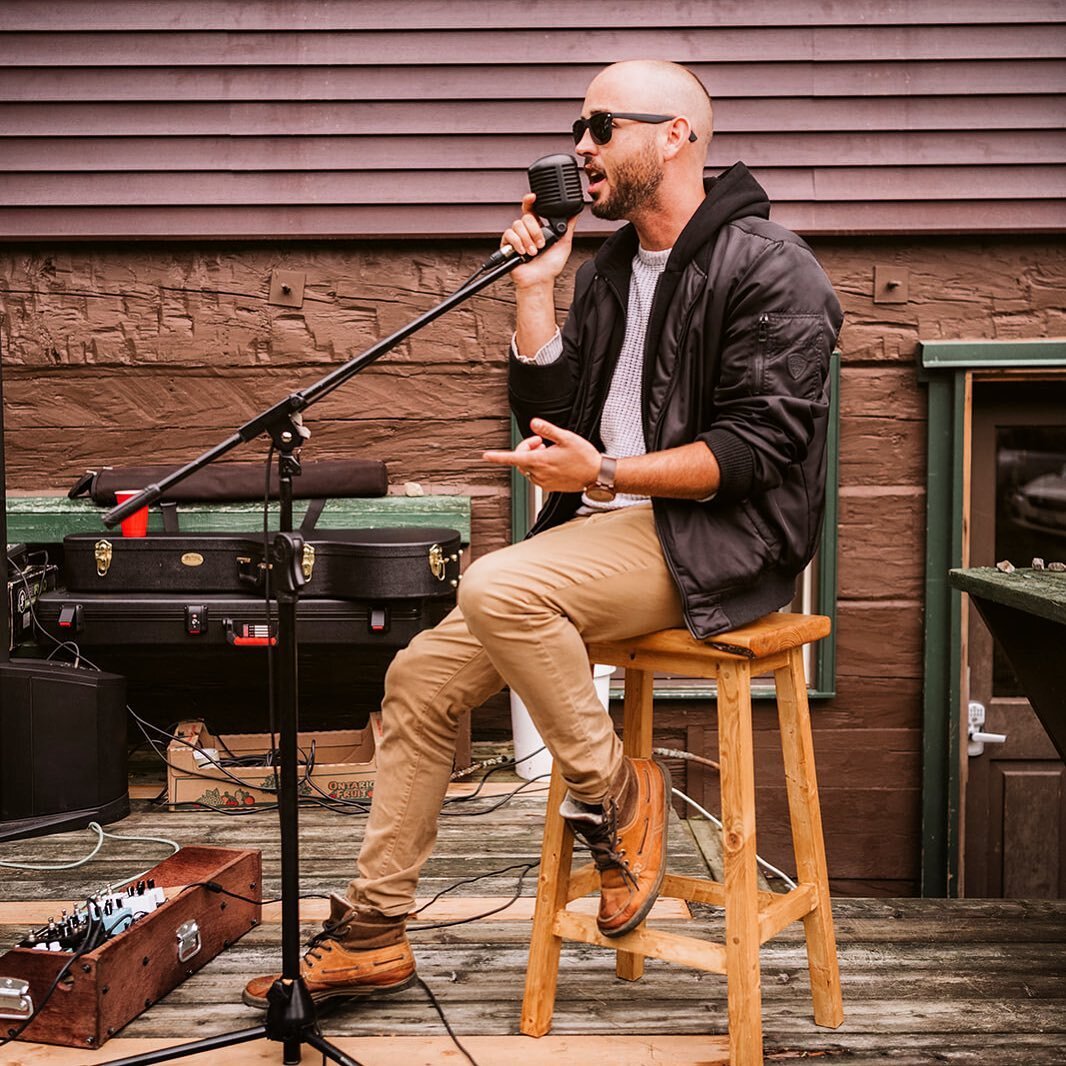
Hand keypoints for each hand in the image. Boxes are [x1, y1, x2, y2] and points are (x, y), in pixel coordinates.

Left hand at [483, 418, 600, 492]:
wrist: (596, 475)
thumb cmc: (584, 457)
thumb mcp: (566, 438)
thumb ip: (547, 430)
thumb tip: (534, 423)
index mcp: (541, 461)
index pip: (513, 458)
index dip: (497, 457)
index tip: (486, 456)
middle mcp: (539, 473)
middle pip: (520, 460)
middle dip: (526, 448)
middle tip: (540, 440)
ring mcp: (544, 482)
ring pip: (527, 468)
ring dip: (533, 457)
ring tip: (548, 449)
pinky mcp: (549, 487)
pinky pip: (536, 476)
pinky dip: (539, 466)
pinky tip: (552, 461)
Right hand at [502, 194, 577, 289]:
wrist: (539, 280)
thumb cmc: (550, 266)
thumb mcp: (564, 244)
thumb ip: (568, 227)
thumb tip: (575, 213)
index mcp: (537, 228)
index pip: (531, 209)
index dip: (530, 201)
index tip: (533, 197)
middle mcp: (526, 231)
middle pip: (526, 217)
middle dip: (535, 231)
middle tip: (541, 244)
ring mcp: (517, 237)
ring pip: (518, 225)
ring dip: (528, 240)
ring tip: (533, 251)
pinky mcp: (508, 245)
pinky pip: (510, 235)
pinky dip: (518, 244)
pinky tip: (524, 252)